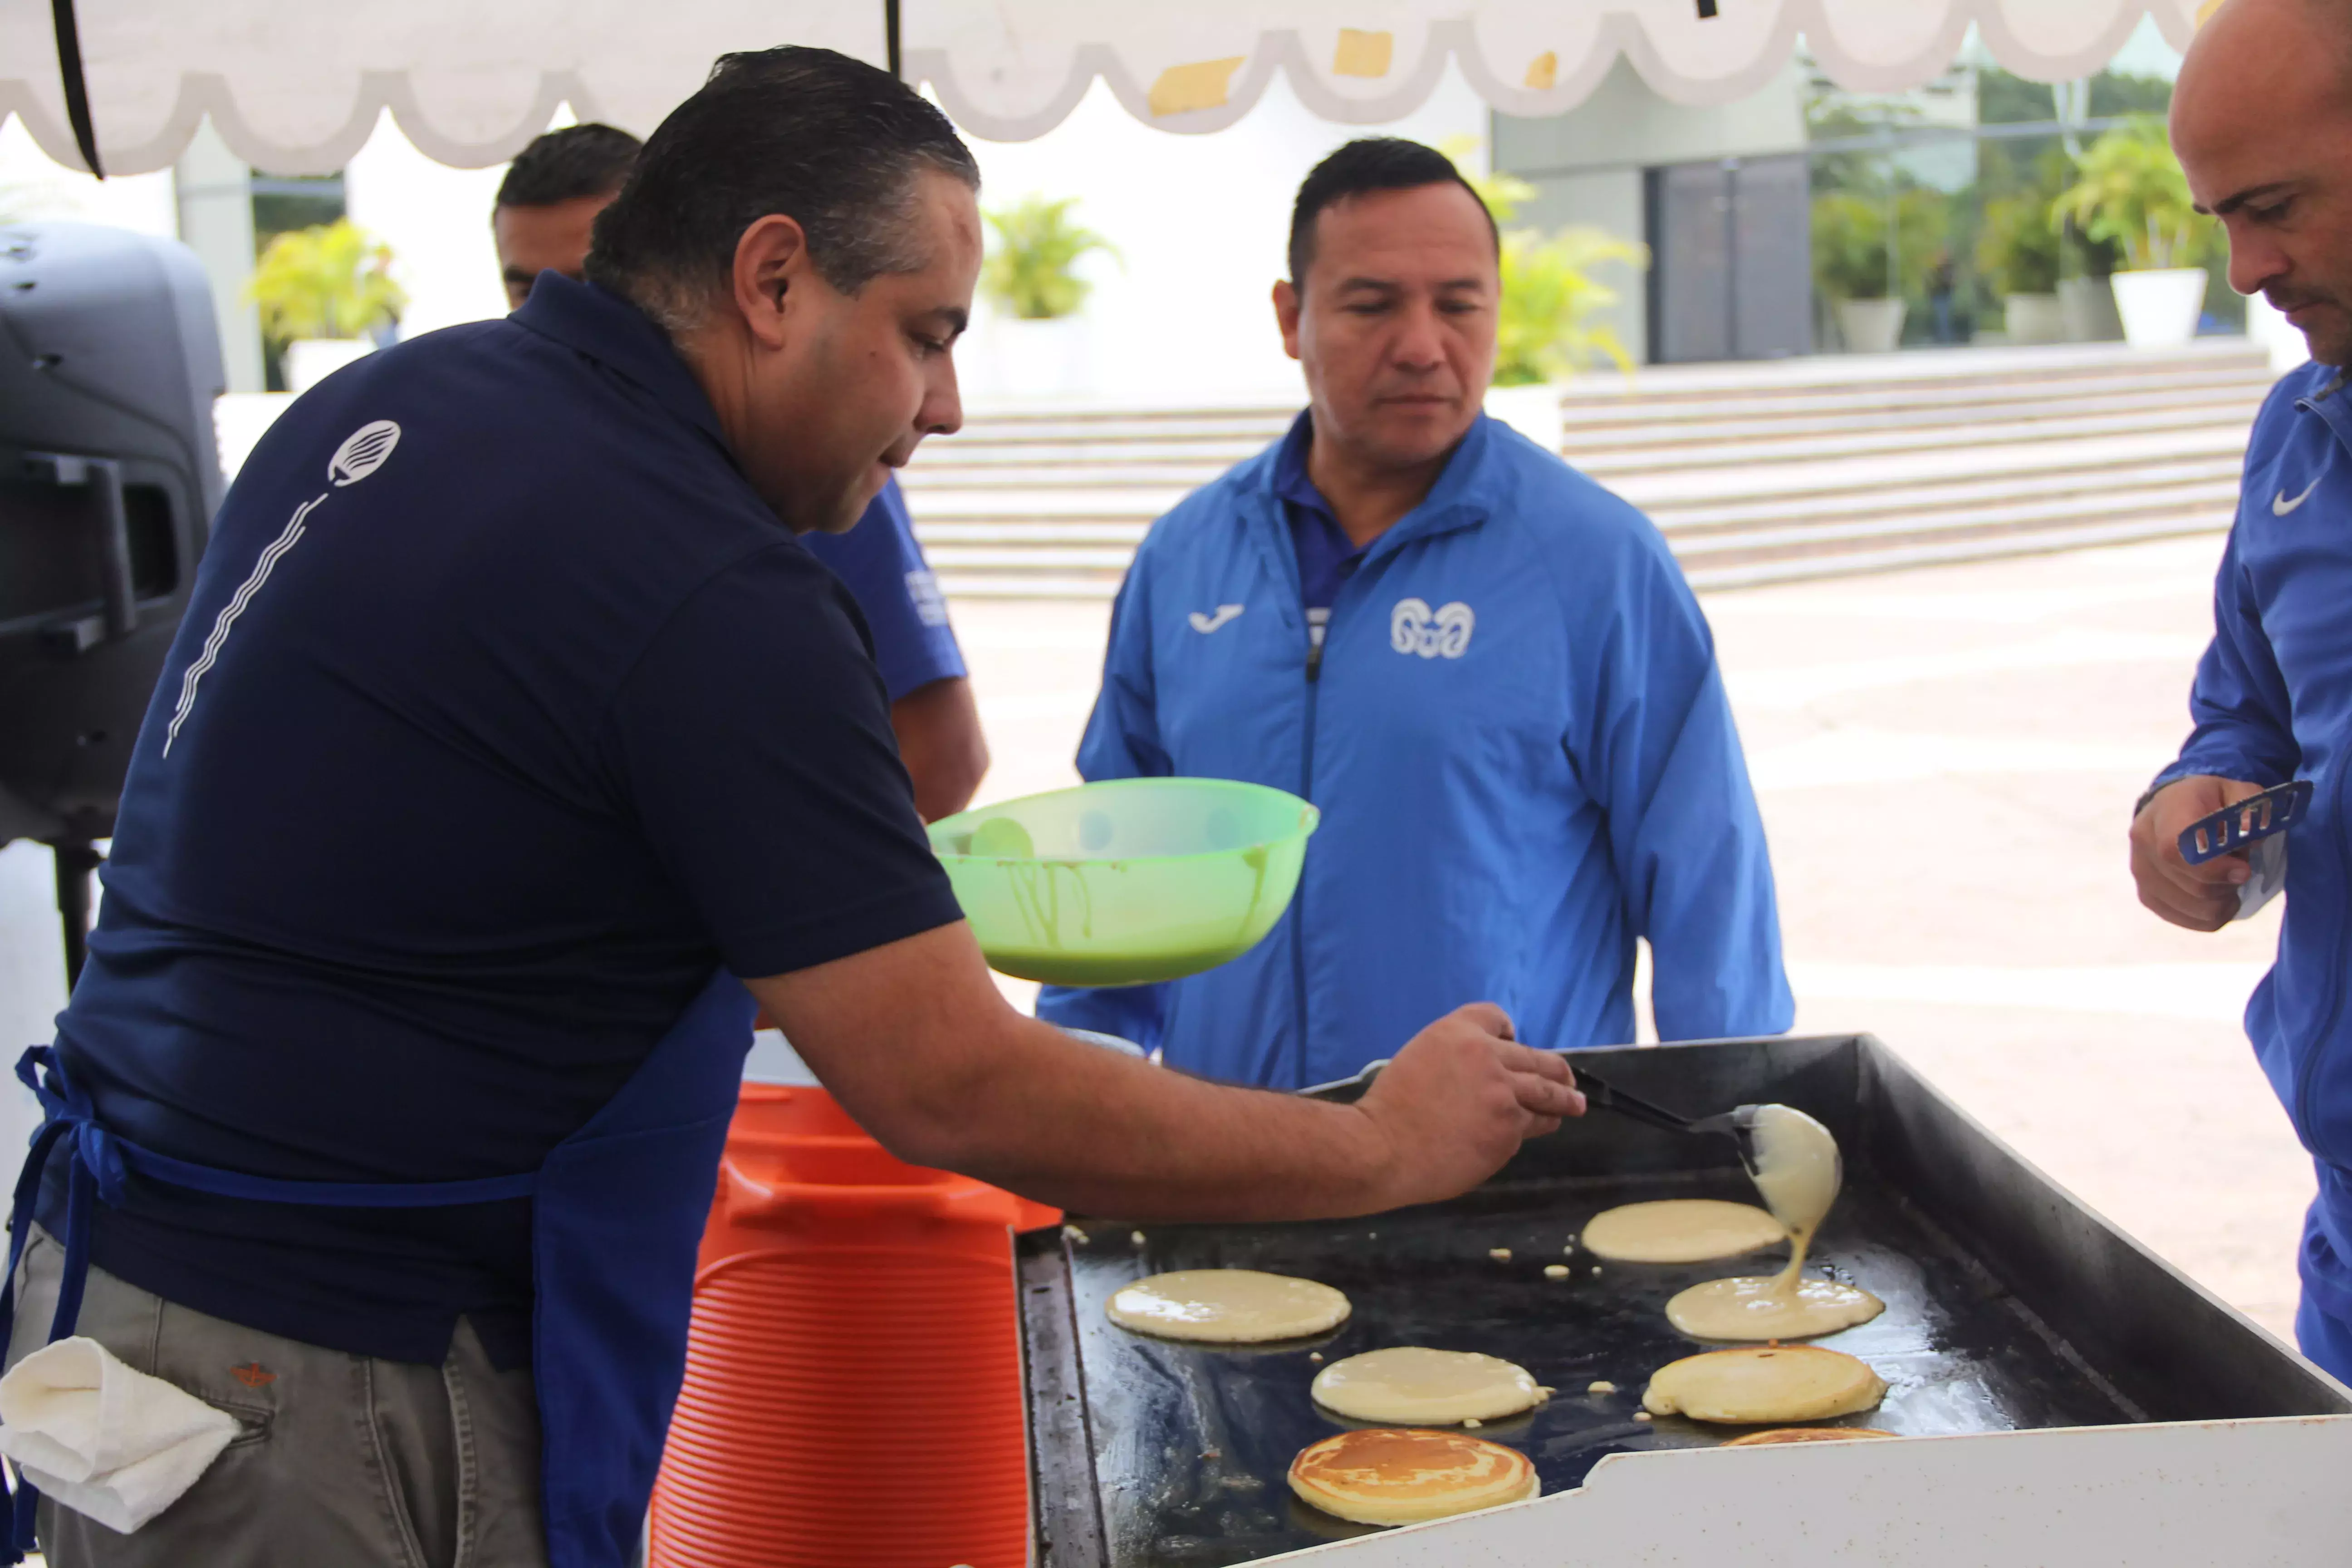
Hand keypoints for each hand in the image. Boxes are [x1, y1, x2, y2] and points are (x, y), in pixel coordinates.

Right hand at [1354, 1003, 1586, 1209]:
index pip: (1497, 1018)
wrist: (1382, 1148)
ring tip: (1574, 1105)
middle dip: (1557, 1071)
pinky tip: (1532, 1132)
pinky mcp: (1509, 1129)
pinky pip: (1530, 1126)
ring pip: (1547, 1094)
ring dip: (1564, 1100)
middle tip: (1569, 1081)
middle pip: (1537, 1058)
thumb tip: (1487, 1075)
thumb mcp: (1420, 1059)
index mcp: (1458, 1033)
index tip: (1514, 1041)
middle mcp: (1487, 1056)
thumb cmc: (1390, 1109)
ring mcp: (1503, 1094)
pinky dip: (1531, 1128)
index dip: (1509, 1031)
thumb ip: (1456, 1059)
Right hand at [2130, 775, 2267, 931]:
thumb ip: (2251, 808)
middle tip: (2240, 868)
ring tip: (2226, 879)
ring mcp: (2142, 873)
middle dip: (2228, 883)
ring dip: (2223, 900)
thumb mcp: (2237, 791)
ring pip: (2194, 908)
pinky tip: (2217, 895)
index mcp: (2165, 811)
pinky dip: (2212, 914)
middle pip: (2192, 885)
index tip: (2244, 870)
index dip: (2213, 868)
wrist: (2170, 808)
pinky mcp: (2147, 896)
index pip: (2175, 849)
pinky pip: (2189, 921)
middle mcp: (2144, 844)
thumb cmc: (2209, 800)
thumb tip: (2251, 833)